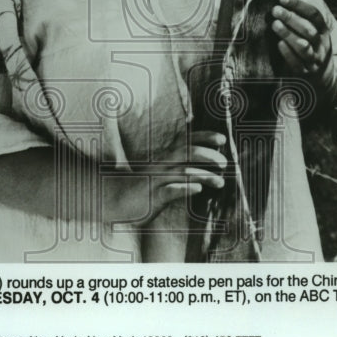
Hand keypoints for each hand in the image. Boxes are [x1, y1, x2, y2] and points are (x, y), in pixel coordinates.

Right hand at [102, 131, 226, 224]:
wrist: (111, 198)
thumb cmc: (139, 186)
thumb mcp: (158, 172)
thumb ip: (176, 166)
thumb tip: (199, 166)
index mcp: (164, 158)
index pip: (187, 142)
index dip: (204, 138)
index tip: (222, 139)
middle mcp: (162, 165)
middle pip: (187, 152)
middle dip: (208, 155)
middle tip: (225, 162)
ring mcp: (157, 180)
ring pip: (182, 171)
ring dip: (204, 175)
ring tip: (220, 181)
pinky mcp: (152, 196)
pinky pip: (170, 190)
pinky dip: (184, 188)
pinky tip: (198, 189)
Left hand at [271, 0, 332, 77]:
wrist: (324, 82)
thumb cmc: (312, 51)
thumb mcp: (315, 35)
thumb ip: (305, 20)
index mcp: (324, 33)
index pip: (314, 15)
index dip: (299, 5)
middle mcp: (321, 46)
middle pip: (308, 30)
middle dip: (291, 18)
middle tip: (276, 10)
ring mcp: (314, 60)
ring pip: (303, 47)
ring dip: (289, 34)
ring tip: (275, 24)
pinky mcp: (305, 74)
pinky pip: (297, 64)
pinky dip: (288, 53)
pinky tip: (279, 44)